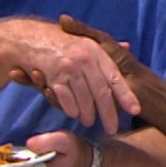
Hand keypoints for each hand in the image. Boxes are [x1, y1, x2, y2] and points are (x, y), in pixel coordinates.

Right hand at [0, 18, 139, 133]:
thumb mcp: (85, 40)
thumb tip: (128, 47)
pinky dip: (71, 110)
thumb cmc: (60, 42)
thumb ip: (106, 47)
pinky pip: (67, 101)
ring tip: (89, 121)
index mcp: (96, 50)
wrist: (30, 38)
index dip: (126, 95)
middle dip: (108, 114)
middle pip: (102, 93)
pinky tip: (74, 113)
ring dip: (88, 114)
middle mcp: (85, 58)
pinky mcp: (53, 77)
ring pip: (85, 100)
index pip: (115, 77)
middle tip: (112, 128)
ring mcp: (69, 68)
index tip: (135, 110)